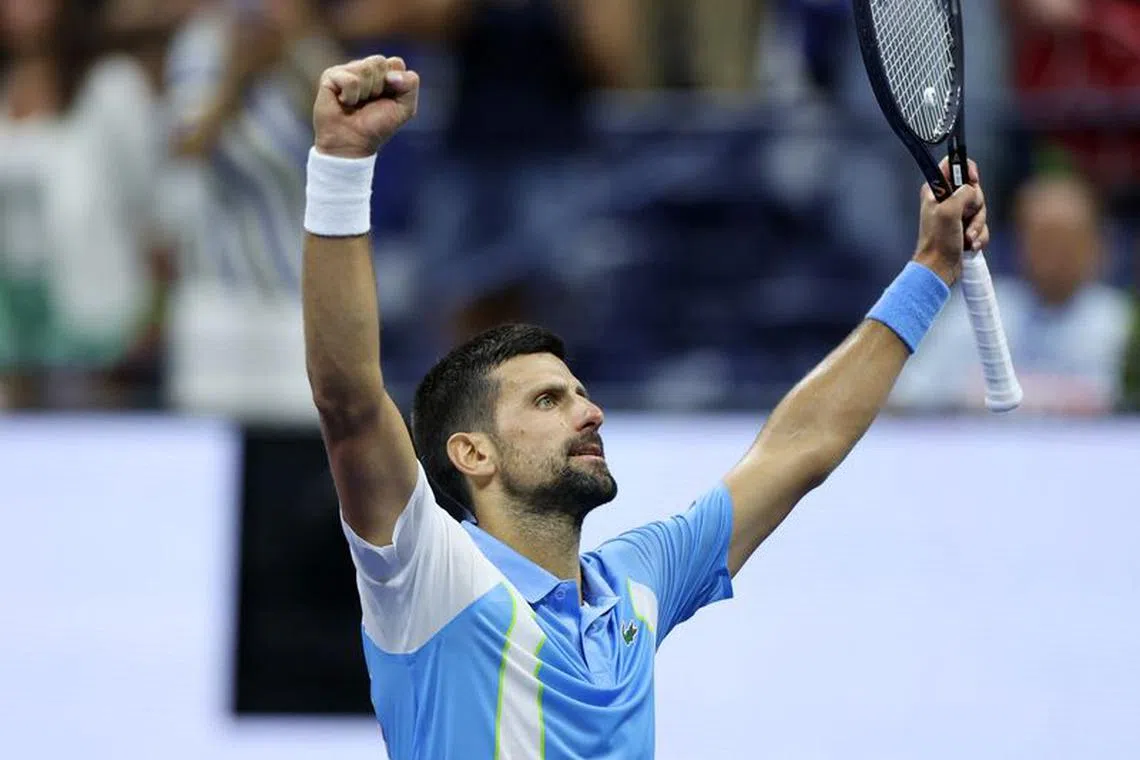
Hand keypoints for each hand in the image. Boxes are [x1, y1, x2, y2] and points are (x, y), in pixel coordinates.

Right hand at [312, 55, 419, 158]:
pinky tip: (344, 103)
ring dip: (366, 93)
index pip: (396, 63)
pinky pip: (350, 80)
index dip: (396, 83)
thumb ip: (410, 85)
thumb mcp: (405, 108)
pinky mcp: (331, 76)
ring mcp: (348, 70)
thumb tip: (392, 74)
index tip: (388, 99)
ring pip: (365, 69)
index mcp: (384, 73)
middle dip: (380, 87)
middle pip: (380, 62)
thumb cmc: (376, 126)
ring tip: (357, 104)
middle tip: (370, 103)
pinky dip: (351, 96)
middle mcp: (365, 68)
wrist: (352, 143)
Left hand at [912, 158, 989, 285]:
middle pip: (974, 190)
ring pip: (980, 209)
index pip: (952, 166)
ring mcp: (956, 215)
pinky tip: (970, 245)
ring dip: (977, 225)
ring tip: (967, 238)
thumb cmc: (938, 241)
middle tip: (966, 218)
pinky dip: (979, 236)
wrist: (939, 268)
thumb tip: (972, 190)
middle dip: (976, 207)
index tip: (973, 180)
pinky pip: (982, 225)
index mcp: (935, 191)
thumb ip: (963, 193)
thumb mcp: (949, 211)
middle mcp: (946, 200)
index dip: (966, 169)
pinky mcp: (964, 228)